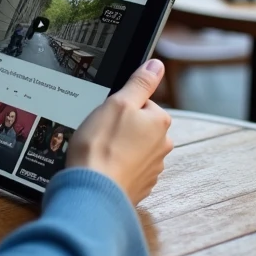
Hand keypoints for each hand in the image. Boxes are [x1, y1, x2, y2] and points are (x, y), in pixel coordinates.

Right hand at [67, 59, 173, 205]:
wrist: (93, 190)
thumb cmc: (102, 146)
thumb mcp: (118, 102)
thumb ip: (140, 83)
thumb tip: (157, 66)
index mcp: (159, 122)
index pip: (142, 103)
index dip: (120, 106)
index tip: (107, 115)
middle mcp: (162, 146)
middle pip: (139, 126)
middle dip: (121, 127)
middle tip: (101, 133)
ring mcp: (152, 168)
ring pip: (133, 147)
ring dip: (119, 148)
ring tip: (100, 151)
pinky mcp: (140, 186)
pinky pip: (128, 168)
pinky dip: (117, 167)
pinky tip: (103, 167)